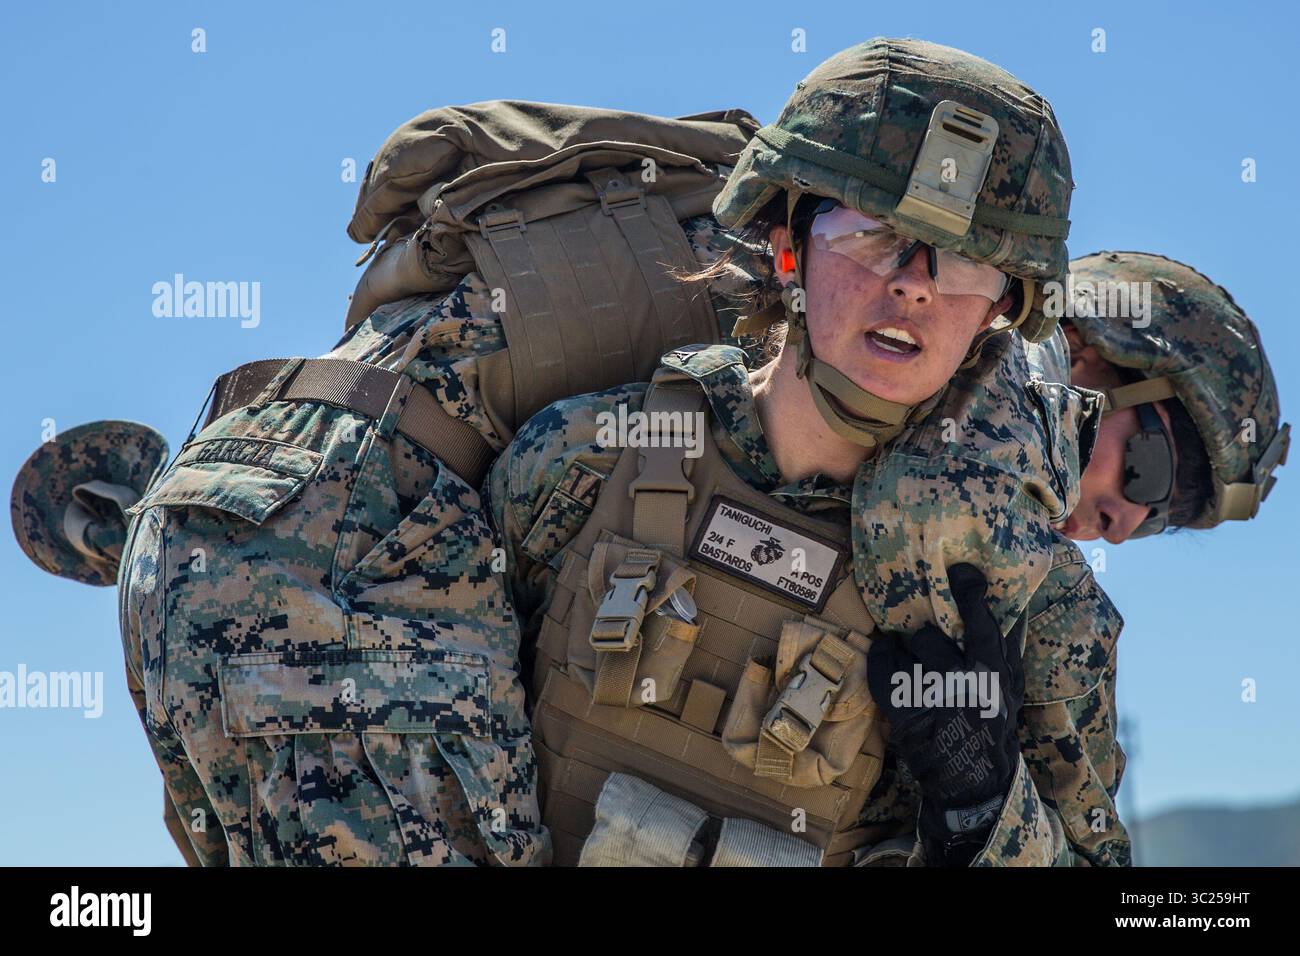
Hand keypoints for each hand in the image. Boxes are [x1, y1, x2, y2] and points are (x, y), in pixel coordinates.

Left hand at [867, 563, 1025, 864]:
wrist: (974, 782)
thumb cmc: (993, 729)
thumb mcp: (1010, 690)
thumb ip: (1004, 650)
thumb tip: (1005, 606)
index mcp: (993, 671)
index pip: (980, 620)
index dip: (968, 591)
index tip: (960, 572)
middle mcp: (962, 679)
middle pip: (931, 632)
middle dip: (924, 634)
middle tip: (924, 640)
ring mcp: (929, 695)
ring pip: (905, 646)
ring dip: (903, 647)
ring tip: (907, 655)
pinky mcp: (903, 710)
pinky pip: (881, 669)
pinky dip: (881, 659)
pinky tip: (887, 659)